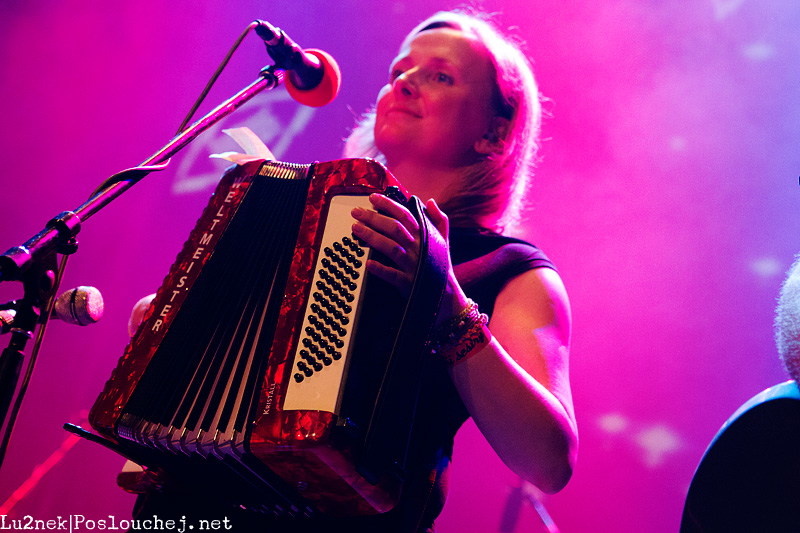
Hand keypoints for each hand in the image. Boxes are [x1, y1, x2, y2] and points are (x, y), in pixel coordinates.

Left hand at [351, 194, 468, 325]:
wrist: (447, 294)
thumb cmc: (440, 264)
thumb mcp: (443, 240)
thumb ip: (439, 219)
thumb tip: (431, 201)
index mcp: (424, 236)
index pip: (405, 215)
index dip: (388, 205)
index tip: (372, 198)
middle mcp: (418, 248)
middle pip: (394, 229)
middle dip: (373, 218)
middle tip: (356, 212)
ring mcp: (412, 265)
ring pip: (391, 248)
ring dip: (372, 237)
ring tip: (355, 229)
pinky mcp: (408, 283)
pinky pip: (393, 275)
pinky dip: (380, 269)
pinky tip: (367, 263)